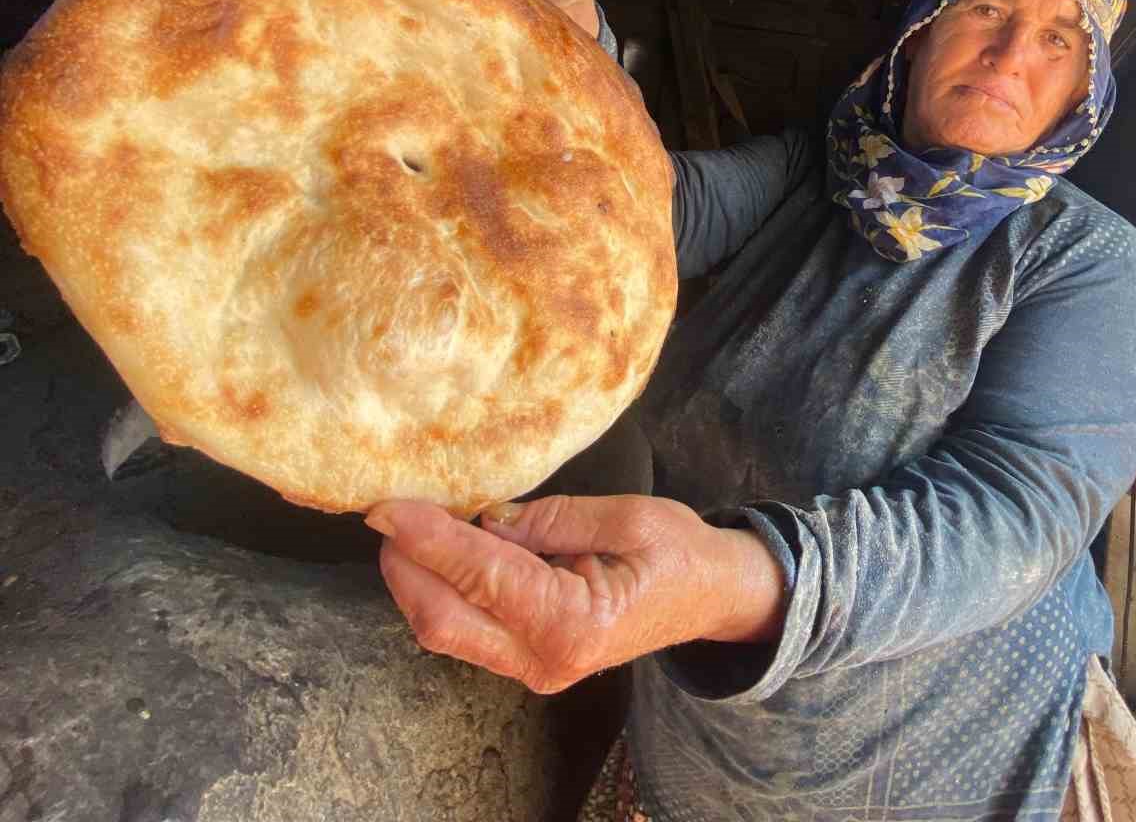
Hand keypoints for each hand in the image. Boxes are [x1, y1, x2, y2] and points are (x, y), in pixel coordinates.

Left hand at [366, 495, 785, 692]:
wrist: (713, 597)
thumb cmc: (680, 551)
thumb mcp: (626, 516)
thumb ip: (549, 518)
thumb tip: (481, 516)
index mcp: (574, 622)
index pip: (478, 574)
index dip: (425, 537)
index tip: (385, 504)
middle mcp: (544, 658)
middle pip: (440, 618)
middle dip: (403, 564)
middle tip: (387, 511)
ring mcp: (533, 667)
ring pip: (445, 629)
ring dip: (417, 577)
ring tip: (410, 524)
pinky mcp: (528, 659)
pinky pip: (467, 628)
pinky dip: (443, 588)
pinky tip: (441, 549)